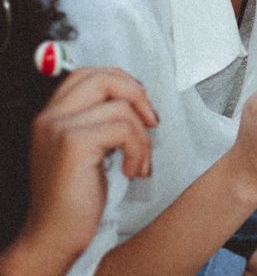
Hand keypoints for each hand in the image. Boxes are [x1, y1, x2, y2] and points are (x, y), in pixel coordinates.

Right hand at [11, 67, 156, 272]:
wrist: (54, 235)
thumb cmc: (77, 198)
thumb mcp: (89, 152)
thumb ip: (101, 122)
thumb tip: (139, 101)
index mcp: (53, 115)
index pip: (89, 73)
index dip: (123, 82)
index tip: (142, 107)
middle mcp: (51, 116)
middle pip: (104, 78)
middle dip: (138, 97)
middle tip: (152, 123)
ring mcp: (59, 127)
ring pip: (122, 107)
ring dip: (143, 137)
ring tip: (139, 163)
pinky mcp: (73, 143)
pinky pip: (124, 130)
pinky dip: (138, 151)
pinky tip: (132, 172)